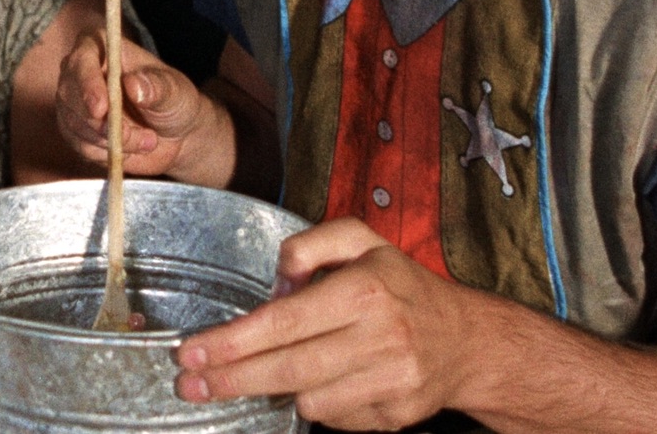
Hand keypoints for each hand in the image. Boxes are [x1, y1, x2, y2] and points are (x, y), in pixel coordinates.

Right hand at [54, 33, 212, 177]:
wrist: (175, 135)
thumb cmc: (174, 102)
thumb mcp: (176, 92)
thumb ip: (157, 87)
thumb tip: (133, 85)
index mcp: (105, 47)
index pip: (83, 56)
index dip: (87, 81)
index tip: (102, 109)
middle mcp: (82, 71)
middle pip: (69, 93)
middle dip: (99, 122)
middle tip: (131, 136)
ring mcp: (75, 101)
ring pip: (74, 123)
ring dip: (110, 140)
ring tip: (146, 141)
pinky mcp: (75, 129)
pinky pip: (80, 145)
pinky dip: (106, 153)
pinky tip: (131, 149)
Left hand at [175, 218, 482, 430]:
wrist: (467, 341)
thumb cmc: (402, 287)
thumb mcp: (362, 241)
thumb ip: (312, 243)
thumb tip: (277, 277)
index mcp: (366, 289)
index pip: (285, 321)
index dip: (232, 341)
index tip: (192, 352)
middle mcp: (382, 336)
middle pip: (289, 368)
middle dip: (232, 379)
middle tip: (189, 384)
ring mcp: (391, 381)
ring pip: (308, 400)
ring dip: (277, 390)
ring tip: (257, 375)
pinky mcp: (395, 416)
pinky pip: (334, 418)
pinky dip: (317, 403)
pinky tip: (320, 382)